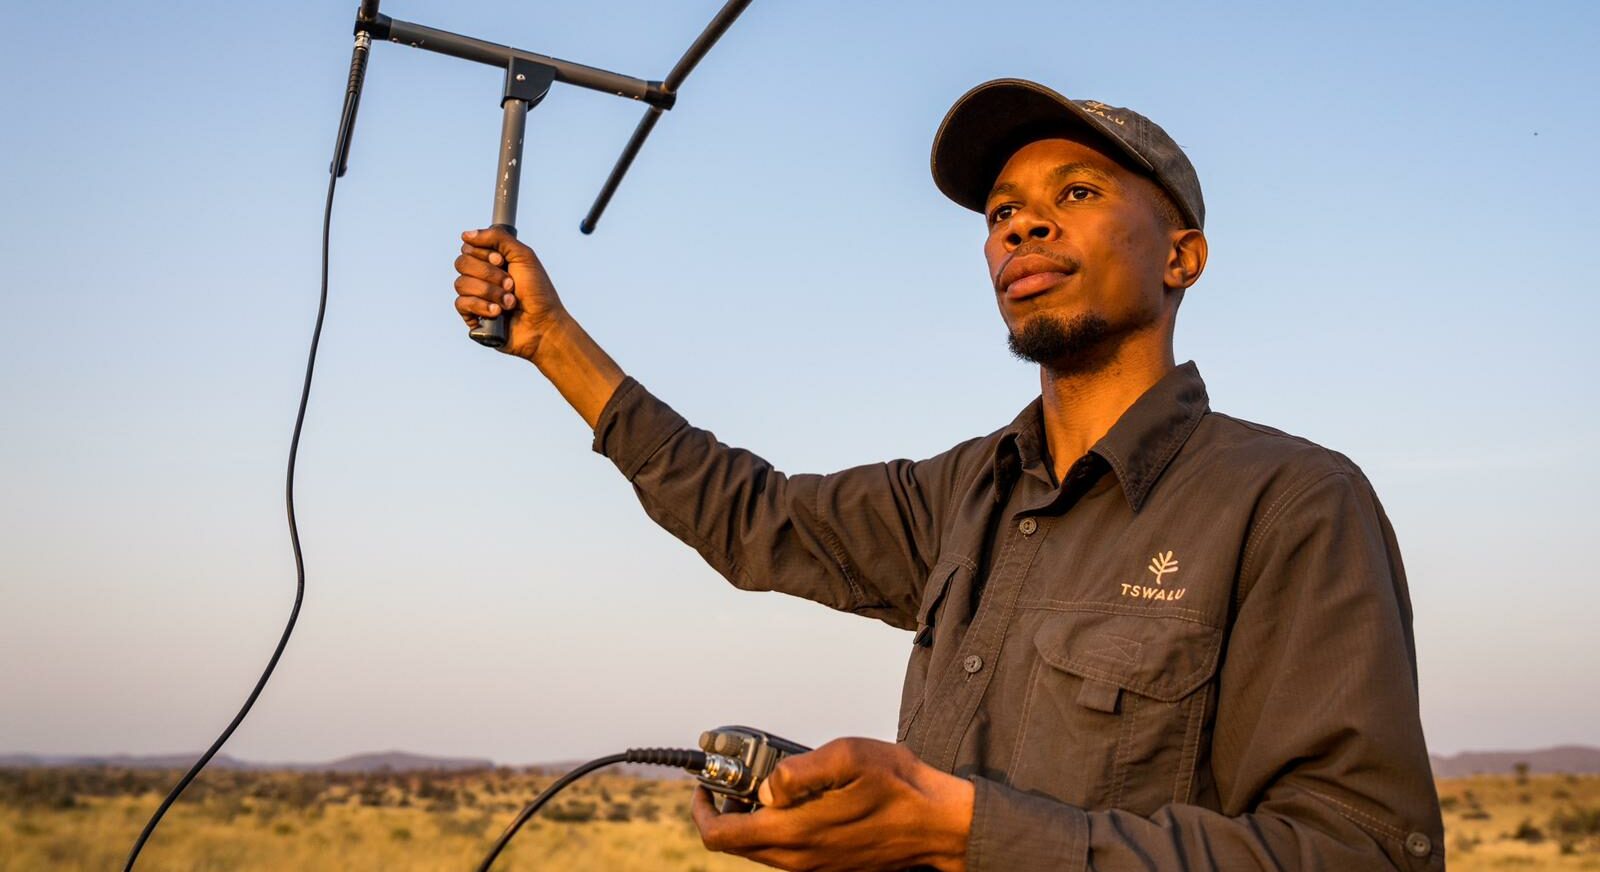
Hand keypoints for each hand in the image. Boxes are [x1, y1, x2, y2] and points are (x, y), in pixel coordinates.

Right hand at [452, 226, 567, 361]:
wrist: (544, 325)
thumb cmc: (538, 293)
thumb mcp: (524, 256)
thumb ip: (497, 238)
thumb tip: (466, 235)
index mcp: (492, 262)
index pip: (469, 248)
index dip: (483, 254)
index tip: (502, 262)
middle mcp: (482, 277)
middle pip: (462, 264)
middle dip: (489, 274)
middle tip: (511, 284)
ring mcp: (476, 297)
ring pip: (461, 283)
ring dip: (490, 292)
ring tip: (510, 302)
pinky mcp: (472, 316)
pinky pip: (461, 303)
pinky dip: (481, 306)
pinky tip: (497, 313)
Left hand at [692, 738, 973, 871]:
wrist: (939, 825)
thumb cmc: (899, 785)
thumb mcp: (848, 756)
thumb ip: (797, 770)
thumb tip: (765, 787)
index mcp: (794, 833)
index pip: (720, 835)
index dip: (702, 809)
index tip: (706, 784)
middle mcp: (798, 859)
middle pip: (736, 845)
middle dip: (726, 811)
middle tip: (737, 780)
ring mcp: (814, 867)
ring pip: (760, 850)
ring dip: (752, 820)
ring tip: (769, 786)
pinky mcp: (829, 866)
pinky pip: (786, 853)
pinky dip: (779, 828)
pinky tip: (800, 801)